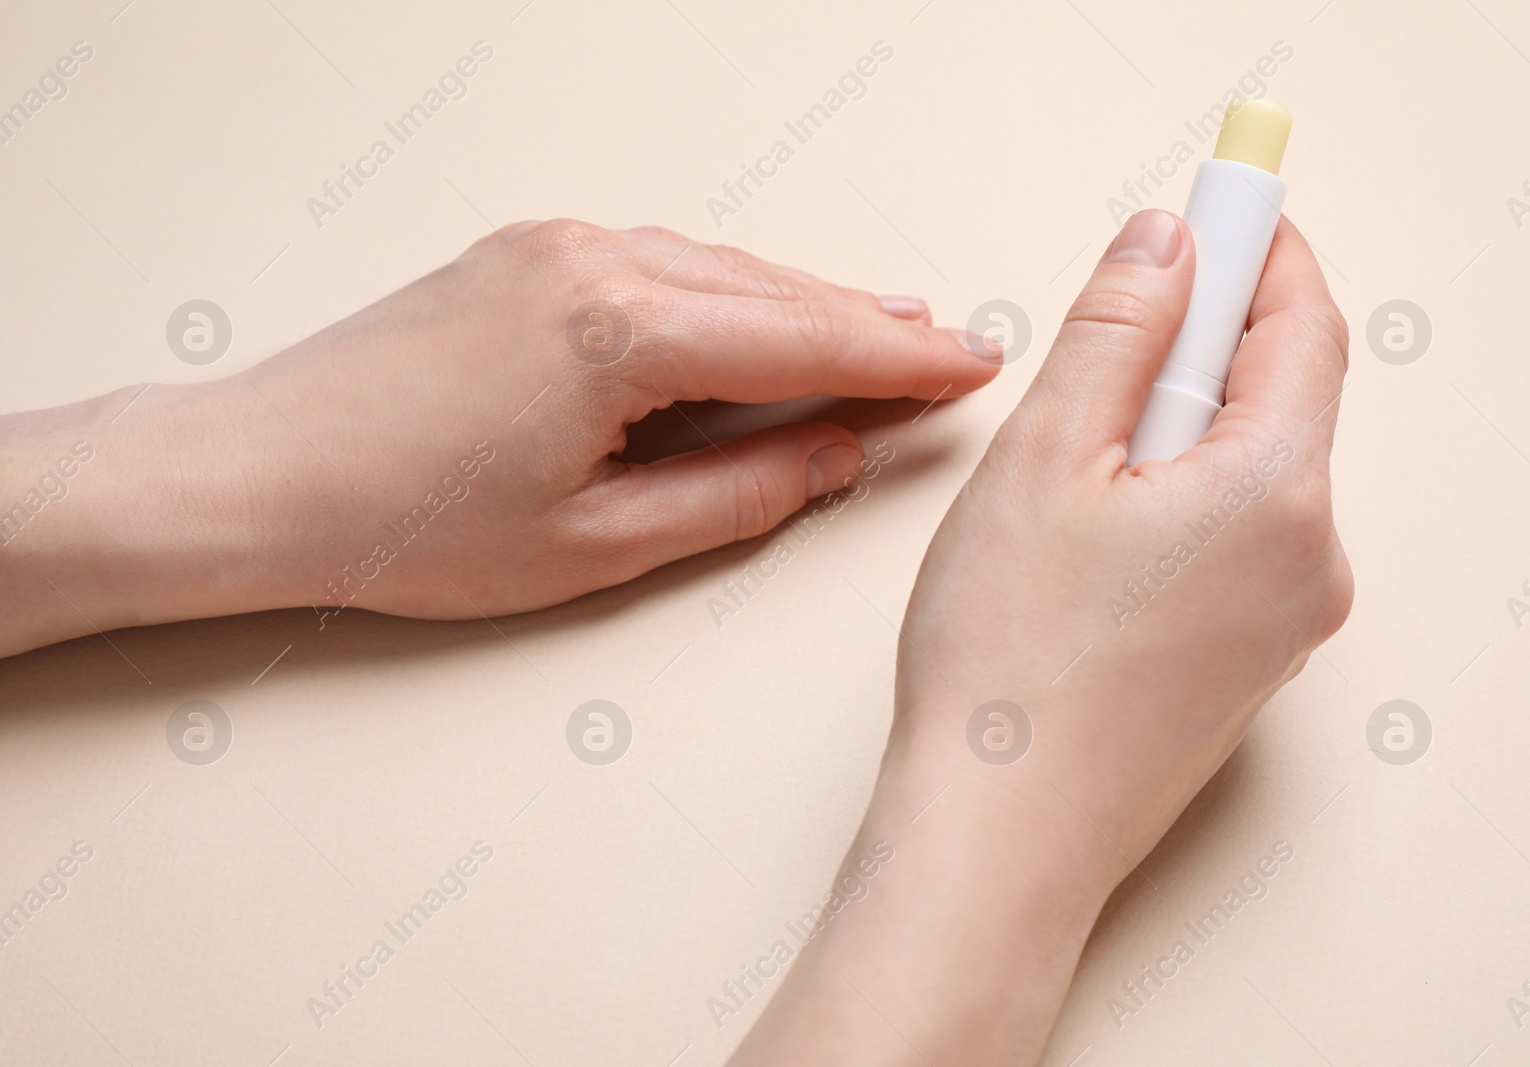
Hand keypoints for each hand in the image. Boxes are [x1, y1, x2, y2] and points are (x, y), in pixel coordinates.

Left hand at [0, 220, 1001, 656]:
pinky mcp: (523, 252)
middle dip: (871, 322)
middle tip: (950, 346)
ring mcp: (554, 245)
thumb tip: (830, 456)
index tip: (968, 368)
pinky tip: (759, 312)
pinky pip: (662, 260)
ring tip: (880, 325)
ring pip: (722, 268)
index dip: (900, 361)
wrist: (256, 474)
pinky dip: (730, 290)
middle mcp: (595, 260)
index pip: (805, 342)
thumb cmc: (404, 521)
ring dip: (804, 301)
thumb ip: (737, 494)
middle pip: (775, 292)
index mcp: (622, 332)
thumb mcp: (596, 544)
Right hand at [897, 207, 1353, 861]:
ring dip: (1172, 433)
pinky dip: (1172, 506)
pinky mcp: (1244, 665)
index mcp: (1277, 491)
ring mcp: (1284, 623)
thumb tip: (1167, 246)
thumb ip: (1118, 332)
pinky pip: (1228, 543)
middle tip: (1106, 339)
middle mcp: (1309, 559)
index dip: (1257, 249)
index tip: (1216, 204)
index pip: (1301, 323)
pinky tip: (1086, 547)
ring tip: (1066, 477)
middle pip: (1276, 397)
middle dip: (1197, 345)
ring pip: (1244, 473)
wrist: (999, 842)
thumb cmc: (1009, 667)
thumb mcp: (1043, 459)